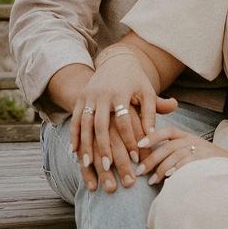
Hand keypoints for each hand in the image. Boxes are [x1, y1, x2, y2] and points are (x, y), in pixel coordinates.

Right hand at [70, 50, 175, 193]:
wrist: (115, 60)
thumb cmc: (136, 81)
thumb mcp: (147, 92)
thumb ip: (152, 112)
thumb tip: (153, 136)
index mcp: (120, 91)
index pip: (124, 119)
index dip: (130, 139)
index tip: (135, 158)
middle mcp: (101, 94)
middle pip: (101, 124)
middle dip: (103, 146)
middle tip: (107, 167)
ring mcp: (88, 96)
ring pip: (84, 124)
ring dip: (85, 145)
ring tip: (87, 165)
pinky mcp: (80, 98)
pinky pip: (74, 119)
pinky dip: (74, 136)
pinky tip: (74, 152)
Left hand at [139, 126, 225, 184]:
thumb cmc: (208, 162)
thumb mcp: (192, 151)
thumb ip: (175, 153)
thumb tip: (152, 164)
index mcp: (187, 136)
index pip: (168, 131)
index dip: (152, 136)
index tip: (138, 144)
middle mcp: (192, 140)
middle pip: (168, 146)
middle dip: (152, 159)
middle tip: (139, 171)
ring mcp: (200, 150)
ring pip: (176, 155)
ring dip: (162, 169)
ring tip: (151, 180)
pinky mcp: (206, 160)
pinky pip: (189, 164)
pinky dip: (178, 170)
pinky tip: (169, 178)